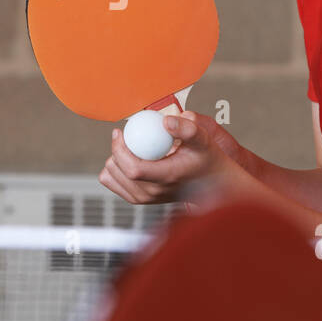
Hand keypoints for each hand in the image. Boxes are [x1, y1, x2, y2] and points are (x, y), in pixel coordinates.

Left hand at [98, 110, 253, 205]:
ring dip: (115, 159)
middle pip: (117, 171)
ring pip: (111, 177)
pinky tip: (128, 159)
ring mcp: (145, 198)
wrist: (210, 182)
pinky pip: (113, 183)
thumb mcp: (202, 139)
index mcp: (166, 178)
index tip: (120, 132)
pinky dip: (115, 170)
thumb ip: (187, 128)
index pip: (132, 169)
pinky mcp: (139, 199)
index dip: (119, 148)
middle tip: (125, 136)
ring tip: (130, 148)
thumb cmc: (205, 160)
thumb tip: (166, 121)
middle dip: (115, 150)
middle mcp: (153, 193)